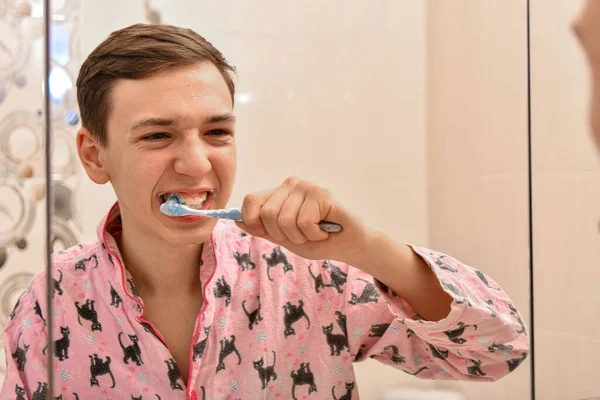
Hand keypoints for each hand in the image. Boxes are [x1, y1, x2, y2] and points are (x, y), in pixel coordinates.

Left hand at [235, 177, 372, 262]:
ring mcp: (306, 187)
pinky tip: (325, 230)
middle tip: (301, 235)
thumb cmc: (318, 241)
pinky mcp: (321, 194)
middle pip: (266, 214)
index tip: (264, 233)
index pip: (251, 200)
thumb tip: (237, 222)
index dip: (253, 221)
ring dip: (300, 237)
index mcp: (278, 193)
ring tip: (315, 233)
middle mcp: (291, 185)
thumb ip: (263, 230)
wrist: (348, 246)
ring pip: (285, 220)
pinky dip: (314, 234)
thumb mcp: (284, 238)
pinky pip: (303, 221)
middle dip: (282, 235)